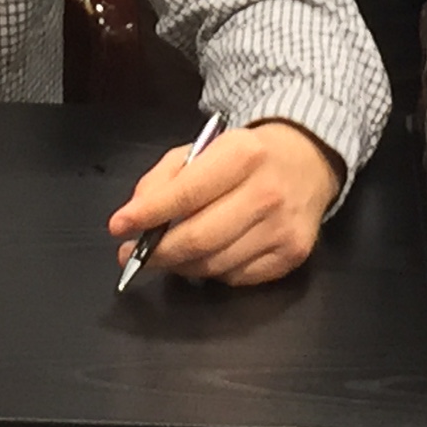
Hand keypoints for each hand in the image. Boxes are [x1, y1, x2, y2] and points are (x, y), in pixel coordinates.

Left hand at [105, 120, 341, 287]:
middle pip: (199, 238)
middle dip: (157, 252)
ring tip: (166, 255)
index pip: (187, 193)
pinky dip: (212, 272)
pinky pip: (236, 278)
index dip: (148, 214)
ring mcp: (283, 228)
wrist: (308, 161)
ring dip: (181, 265)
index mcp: (242, 155)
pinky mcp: (293, 255)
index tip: (119, 227)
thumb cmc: (246, 155)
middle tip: (132, 254)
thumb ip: (166, 177)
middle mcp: (267, 193)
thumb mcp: (204, 148)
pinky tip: (206, 256)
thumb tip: (136, 216)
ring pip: (215, 265)